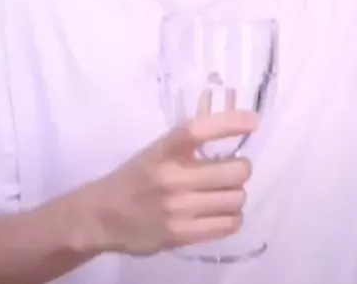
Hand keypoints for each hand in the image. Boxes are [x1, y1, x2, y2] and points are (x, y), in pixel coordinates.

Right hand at [85, 111, 258, 256]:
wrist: (103, 216)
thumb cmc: (136, 176)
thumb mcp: (156, 151)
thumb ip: (189, 142)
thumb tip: (232, 123)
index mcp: (164, 150)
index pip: (200, 130)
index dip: (231, 123)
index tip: (254, 120)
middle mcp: (172, 178)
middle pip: (234, 171)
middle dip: (242, 168)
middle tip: (234, 168)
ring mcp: (177, 209)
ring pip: (236, 199)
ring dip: (237, 193)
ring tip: (225, 192)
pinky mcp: (181, 235)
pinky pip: (227, 224)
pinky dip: (232, 216)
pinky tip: (221, 211)